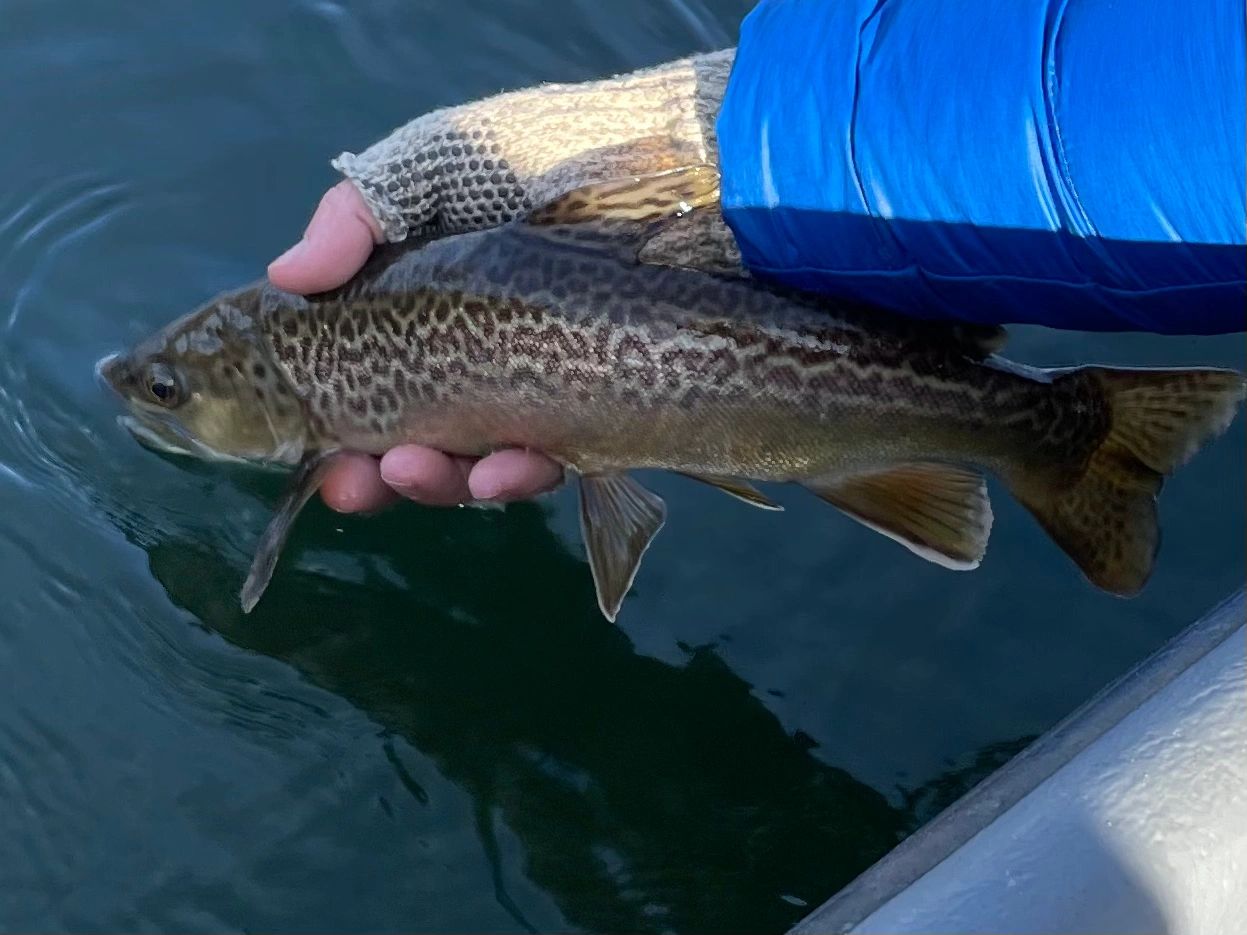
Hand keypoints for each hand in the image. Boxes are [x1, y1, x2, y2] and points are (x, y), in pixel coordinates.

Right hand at [267, 49, 733, 511]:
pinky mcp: (601, 414)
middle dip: (378, 474)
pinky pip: (553, 465)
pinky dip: (518, 477)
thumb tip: (286, 275)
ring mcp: (542, 388)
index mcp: (435, 303)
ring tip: (412, 472)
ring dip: (439, 483)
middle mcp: (485, 354)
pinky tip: (500, 471)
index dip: (336, 423)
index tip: (307, 451)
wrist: (694, 170)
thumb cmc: (563, 152)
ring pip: (479, 466)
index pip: (374, 378)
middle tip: (351, 484)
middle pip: (418, 437)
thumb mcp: (443, 163)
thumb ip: (362, 214)